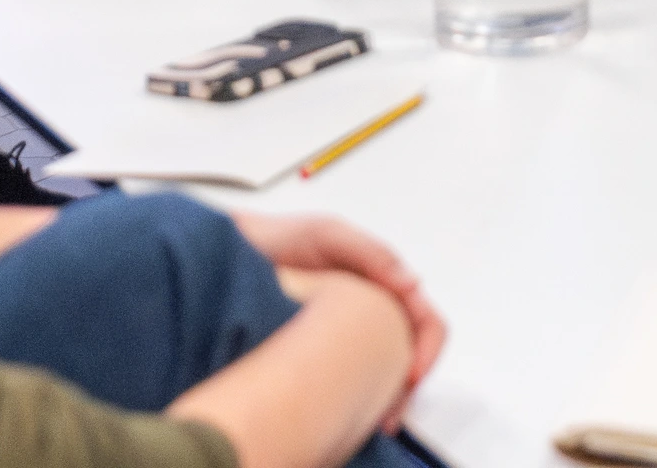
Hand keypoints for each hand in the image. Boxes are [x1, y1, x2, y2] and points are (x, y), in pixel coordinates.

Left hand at [233, 212, 444, 410]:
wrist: (230, 256)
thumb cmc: (278, 241)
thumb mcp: (327, 236)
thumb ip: (372, 254)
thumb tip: (413, 284)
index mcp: (383, 283)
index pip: (424, 320)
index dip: (425, 351)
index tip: (408, 377)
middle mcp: (372, 309)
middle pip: (411, 352)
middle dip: (407, 384)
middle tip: (389, 413)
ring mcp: (348, 331)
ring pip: (385, 370)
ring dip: (385, 396)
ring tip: (370, 420)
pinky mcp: (321, 350)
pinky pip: (352, 378)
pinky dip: (358, 399)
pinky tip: (346, 412)